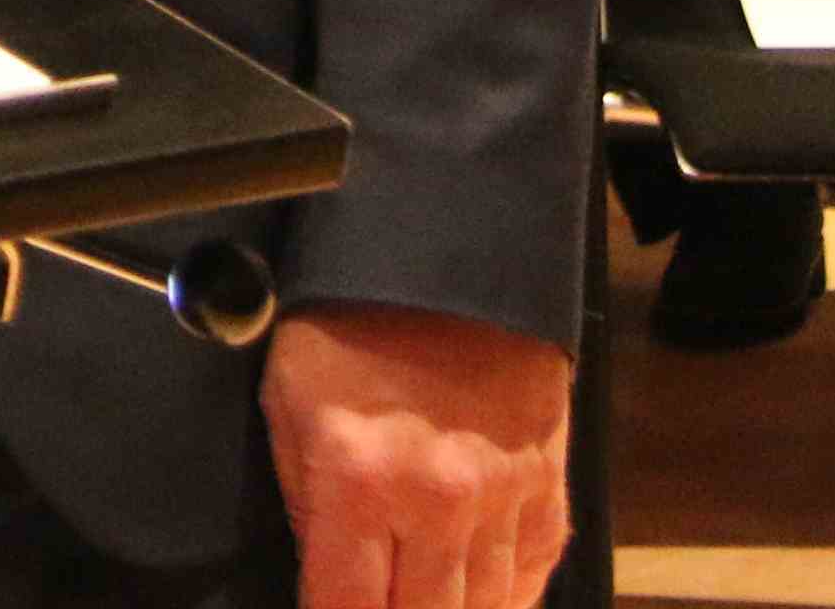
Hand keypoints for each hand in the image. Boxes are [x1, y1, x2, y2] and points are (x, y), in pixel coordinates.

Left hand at [266, 301, 569, 608]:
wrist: (445, 260)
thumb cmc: (347, 326)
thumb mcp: (288, 403)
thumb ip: (305, 506)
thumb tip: (326, 584)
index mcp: (361, 481)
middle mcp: (439, 502)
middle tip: (373, 602)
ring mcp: (502, 499)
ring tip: (418, 598)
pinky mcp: (546, 488)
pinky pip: (532, 577)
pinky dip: (504, 599)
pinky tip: (475, 597)